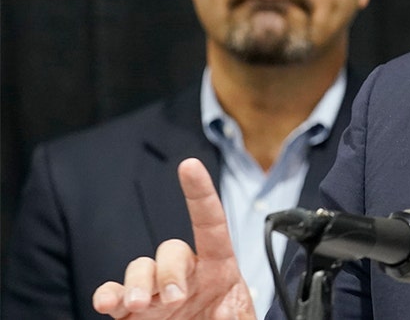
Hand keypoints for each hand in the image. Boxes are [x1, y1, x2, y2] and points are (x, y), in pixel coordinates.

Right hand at [92, 158, 254, 318]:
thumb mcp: (243, 318)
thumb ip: (240, 311)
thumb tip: (238, 310)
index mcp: (219, 270)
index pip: (211, 225)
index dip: (200, 194)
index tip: (190, 165)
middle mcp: (185, 276)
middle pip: (171, 250)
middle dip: (168, 270)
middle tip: (174, 297)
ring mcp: (156, 292)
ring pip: (140, 268)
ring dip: (137, 282)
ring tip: (139, 303)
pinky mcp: (131, 312)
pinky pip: (113, 295)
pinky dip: (107, 295)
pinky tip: (108, 302)